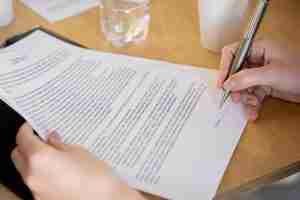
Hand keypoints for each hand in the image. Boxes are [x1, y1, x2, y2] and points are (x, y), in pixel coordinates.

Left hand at [11, 123, 144, 199]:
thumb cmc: (97, 178)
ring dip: (34, 160)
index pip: (23, 139)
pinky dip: (42, 173)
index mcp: (41, 159)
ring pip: (26, 170)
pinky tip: (58, 170)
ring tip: (53, 154)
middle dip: (26, 145)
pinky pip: (37, 182)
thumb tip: (52, 139)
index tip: (31, 126)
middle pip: (18, 155)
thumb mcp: (79, 152)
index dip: (26, 129)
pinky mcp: (43, 199)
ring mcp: (36, 190)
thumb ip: (60, 145)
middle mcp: (33, 176)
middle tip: (41, 139)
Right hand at [217, 40, 299, 120]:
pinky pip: (252, 94)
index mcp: (258, 48)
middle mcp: (257, 59)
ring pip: (243, 85)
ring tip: (251, 106)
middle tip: (235, 98)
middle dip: (235, 87)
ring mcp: (261, 73)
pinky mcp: (266, 85)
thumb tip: (226, 84)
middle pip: (235, 72)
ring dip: (244, 98)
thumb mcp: (271, 74)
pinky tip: (254, 113)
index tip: (222, 84)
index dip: (224, 67)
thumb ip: (246, 78)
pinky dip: (252, 104)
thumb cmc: (299, 73)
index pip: (232, 53)